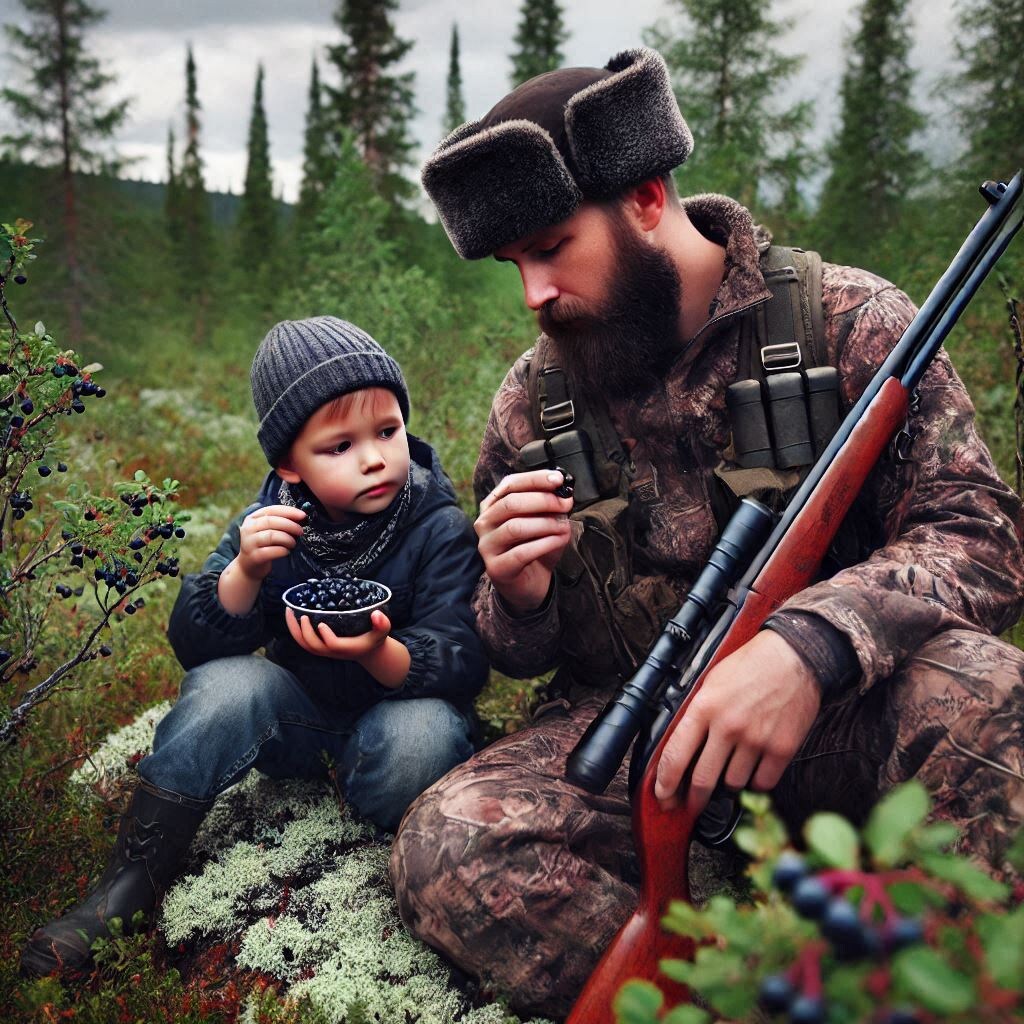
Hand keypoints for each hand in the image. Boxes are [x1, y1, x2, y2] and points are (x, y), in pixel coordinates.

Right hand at [236, 504, 305, 580]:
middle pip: (271, 521)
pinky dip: (282, 550)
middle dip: (290, 525)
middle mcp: (248, 528)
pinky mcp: (253, 556)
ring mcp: (249, 543)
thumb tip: (300, 517)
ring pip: (271, 535)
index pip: (271, 510)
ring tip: (293, 543)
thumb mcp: (267, 530)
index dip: (288, 511)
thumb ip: (279, 522)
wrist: (249, 566)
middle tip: (300, 531)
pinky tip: (286, 552)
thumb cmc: (263, 545)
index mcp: (252, 518)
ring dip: (287, 538)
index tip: (303, 515)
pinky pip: (270, 551)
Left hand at [285, 607, 390, 661]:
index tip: (321, 623)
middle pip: (312, 646)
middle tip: (301, 615)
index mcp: (346, 648)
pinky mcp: (320, 646)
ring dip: (294, 630)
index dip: (325, 636)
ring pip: (304, 644)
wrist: (368, 651)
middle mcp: (332, 651)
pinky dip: (296, 630)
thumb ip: (382, 624)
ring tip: (289, 611)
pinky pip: (304, 641)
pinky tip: (293, 616)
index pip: (332, 645)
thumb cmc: (374, 638)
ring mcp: (324, 650)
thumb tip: (376, 614)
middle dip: (304, 632)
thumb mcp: (382, 631)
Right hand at [475, 469, 573, 614]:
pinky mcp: (496, 568)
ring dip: (546, 524)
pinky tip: (559, 540)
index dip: (535, 479)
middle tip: (566, 504)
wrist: (530, 584)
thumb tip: (564, 495)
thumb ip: (550, 507)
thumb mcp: (544, 522)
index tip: (559, 480)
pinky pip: (522, 552)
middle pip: (511, 504)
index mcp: (493, 505)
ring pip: (515, 527)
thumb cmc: (535, 548)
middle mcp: (485, 523)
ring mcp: (487, 546)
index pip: (510, 484)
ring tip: (564, 526)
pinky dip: (545, 544)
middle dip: (543, 501)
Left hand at [653, 630, 821, 814]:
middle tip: (689, 807)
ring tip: (729, 773)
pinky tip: (753, 771)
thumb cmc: (750, 665)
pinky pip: (763, 782)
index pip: (676, 754)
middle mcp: (728, 726)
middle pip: (703, 779)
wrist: (794, 655)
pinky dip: (756, 782)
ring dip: (728, 785)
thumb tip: (682, 747)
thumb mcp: (711, 682)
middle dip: (693, 800)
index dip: (666, 782)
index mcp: (704, 707)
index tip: (663, 796)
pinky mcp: (782, 748)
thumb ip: (697, 713)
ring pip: (733, 784)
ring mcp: (756, 739)